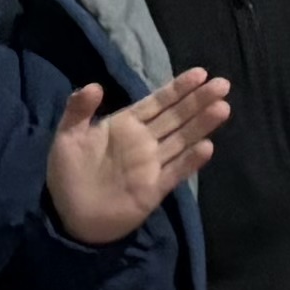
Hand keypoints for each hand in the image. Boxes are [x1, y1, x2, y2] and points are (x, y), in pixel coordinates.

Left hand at [47, 70, 233, 246]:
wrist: (68, 216)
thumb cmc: (67, 174)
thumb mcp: (67, 136)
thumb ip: (78, 110)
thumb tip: (95, 85)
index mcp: (125, 125)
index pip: (158, 102)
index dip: (178, 88)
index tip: (201, 73)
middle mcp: (144, 141)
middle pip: (177, 116)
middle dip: (198, 100)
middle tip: (223, 84)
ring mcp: (151, 165)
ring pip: (182, 140)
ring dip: (201, 125)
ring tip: (222, 108)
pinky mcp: (154, 189)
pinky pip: (176, 172)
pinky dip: (190, 161)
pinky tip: (206, 147)